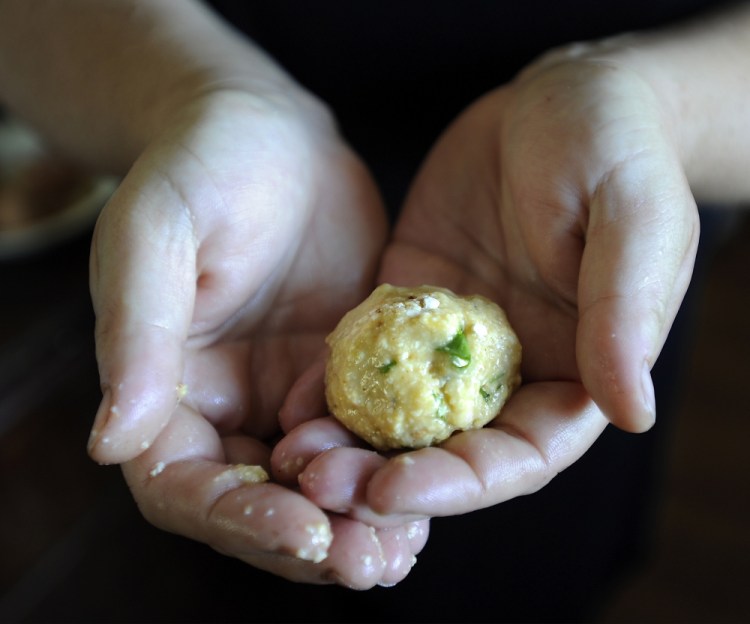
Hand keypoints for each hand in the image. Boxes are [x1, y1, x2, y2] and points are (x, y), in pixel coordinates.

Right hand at [86, 88, 426, 586]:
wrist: (269, 133)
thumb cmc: (199, 166)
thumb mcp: (156, 233)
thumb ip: (135, 333)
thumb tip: (110, 442)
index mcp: (164, 389)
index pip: (185, 484)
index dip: (236, 519)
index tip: (299, 529)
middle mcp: (226, 407)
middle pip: (258, 503)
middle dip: (310, 541)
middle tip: (370, 562)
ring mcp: (287, 395)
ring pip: (320, 482)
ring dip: (360, 520)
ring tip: (407, 545)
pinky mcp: (342, 375)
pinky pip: (368, 434)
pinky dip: (394, 466)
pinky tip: (432, 482)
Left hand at [275, 47, 698, 520]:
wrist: (556, 101)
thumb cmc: (615, 150)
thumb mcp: (633, 221)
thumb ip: (624, 315)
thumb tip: (630, 414)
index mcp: (575, 373)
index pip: (518, 457)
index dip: (456, 485)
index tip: (388, 492)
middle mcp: (508, 373)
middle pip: (445, 450)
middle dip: (383, 477)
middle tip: (318, 486)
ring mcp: (449, 343)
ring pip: (396, 415)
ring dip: (346, 442)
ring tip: (292, 452)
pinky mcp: (406, 305)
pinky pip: (366, 353)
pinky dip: (331, 381)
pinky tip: (291, 395)